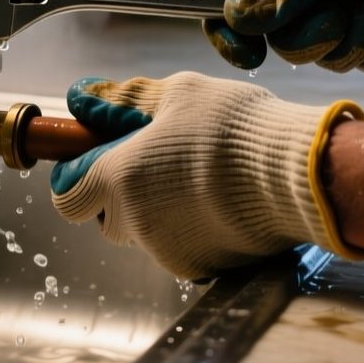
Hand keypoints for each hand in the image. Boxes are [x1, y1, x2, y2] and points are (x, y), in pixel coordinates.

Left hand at [49, 72, 363, 279]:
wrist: (296, 177)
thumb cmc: (234, 127)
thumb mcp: (178, 93)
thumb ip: (123, 100)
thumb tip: (83, 99)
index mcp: (119, 178)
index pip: (67, 195)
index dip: (77, 176)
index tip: (97, 157)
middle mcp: (135, 222)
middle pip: (105, 217)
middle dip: (120, 195)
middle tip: (157, 162)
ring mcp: (168, 251)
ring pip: (144, 234)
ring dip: (157, 211)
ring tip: (199, 178)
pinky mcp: (201, 269)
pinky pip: (181, 248)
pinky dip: (191, 228)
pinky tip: (221, 201)